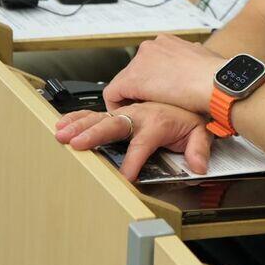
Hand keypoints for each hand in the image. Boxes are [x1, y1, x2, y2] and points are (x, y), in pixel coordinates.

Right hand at [56, 102, 211, 181]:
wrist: (195, 88)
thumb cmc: (194, 112)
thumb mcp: (202, 130)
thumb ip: (199, 148)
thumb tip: (198, 166)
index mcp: (158, 121)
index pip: (142, 144)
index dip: (133, 161)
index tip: (125, 177)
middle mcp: (140, 114)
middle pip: (114, 126)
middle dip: (95, 135)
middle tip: (77, 145)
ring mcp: (129, 112)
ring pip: (101, 117)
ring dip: (80, 125)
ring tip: (61, 133)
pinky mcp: (121, 111)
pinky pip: (97, 112)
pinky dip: (79, 116)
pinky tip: (62, 122)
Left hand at [103, 33, 226, 114]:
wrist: (216, 83)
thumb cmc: (216, 76)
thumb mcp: (204, 61)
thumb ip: (193, 62)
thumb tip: (194, 68)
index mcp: (169, 42)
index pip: (149, 62)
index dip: (152, 81)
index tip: (159, 94)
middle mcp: (152, 46)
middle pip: (135, 71)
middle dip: (142, 89)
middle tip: (151, 105)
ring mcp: (140, 61)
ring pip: (124, 82)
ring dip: (133, 97)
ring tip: (143, 112)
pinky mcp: (131, 79)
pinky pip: (113, 94)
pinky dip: (117, 106)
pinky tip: (130, 116)